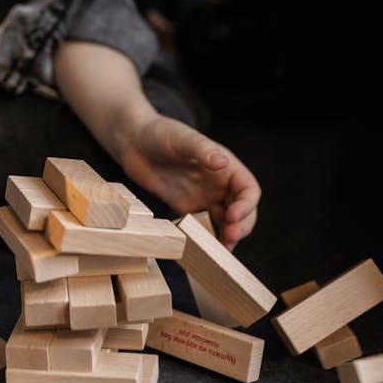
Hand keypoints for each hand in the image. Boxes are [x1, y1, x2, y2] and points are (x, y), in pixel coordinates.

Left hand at [120, 115, 260, 248]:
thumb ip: (202, 150)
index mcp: (225, 166)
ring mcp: (204, 197)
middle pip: (242, 210)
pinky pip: (202, 227)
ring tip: (218, 250)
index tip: (232, 216)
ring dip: (227, 236)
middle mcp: (219, 183)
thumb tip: (223, 162)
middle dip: (241, 225)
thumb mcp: (181, 138)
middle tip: (230, 238)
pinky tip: (200, 248)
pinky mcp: (186, 208)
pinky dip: (206, 239)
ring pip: (225, 222)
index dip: (246, 205)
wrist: (133, 142)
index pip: (248, 189)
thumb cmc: (160, 133)